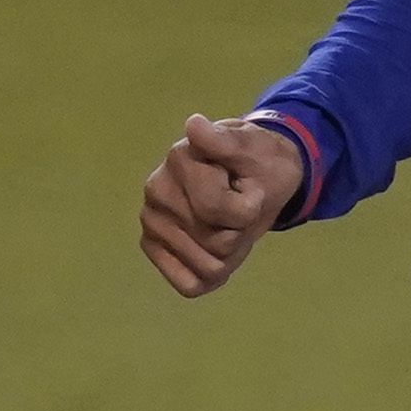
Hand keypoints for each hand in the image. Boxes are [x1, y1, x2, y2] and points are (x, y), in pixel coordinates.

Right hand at [140, 113, 305, 299]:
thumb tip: (195, 125)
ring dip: (230, 252)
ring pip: (209, 266)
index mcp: (180, 159)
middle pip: (218, 242)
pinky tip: (215, 249)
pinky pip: (189, 285)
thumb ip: (226, 142)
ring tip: (227, 223)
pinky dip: (212, 274)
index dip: (250, 207)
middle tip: (239, 206)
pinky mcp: (152, 248)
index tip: (252, 187)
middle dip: (240, 230)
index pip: (217, 209)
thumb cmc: (259, 162)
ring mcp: (151, 221)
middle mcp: (156, 190)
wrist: (255, 176)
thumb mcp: (256, 148)